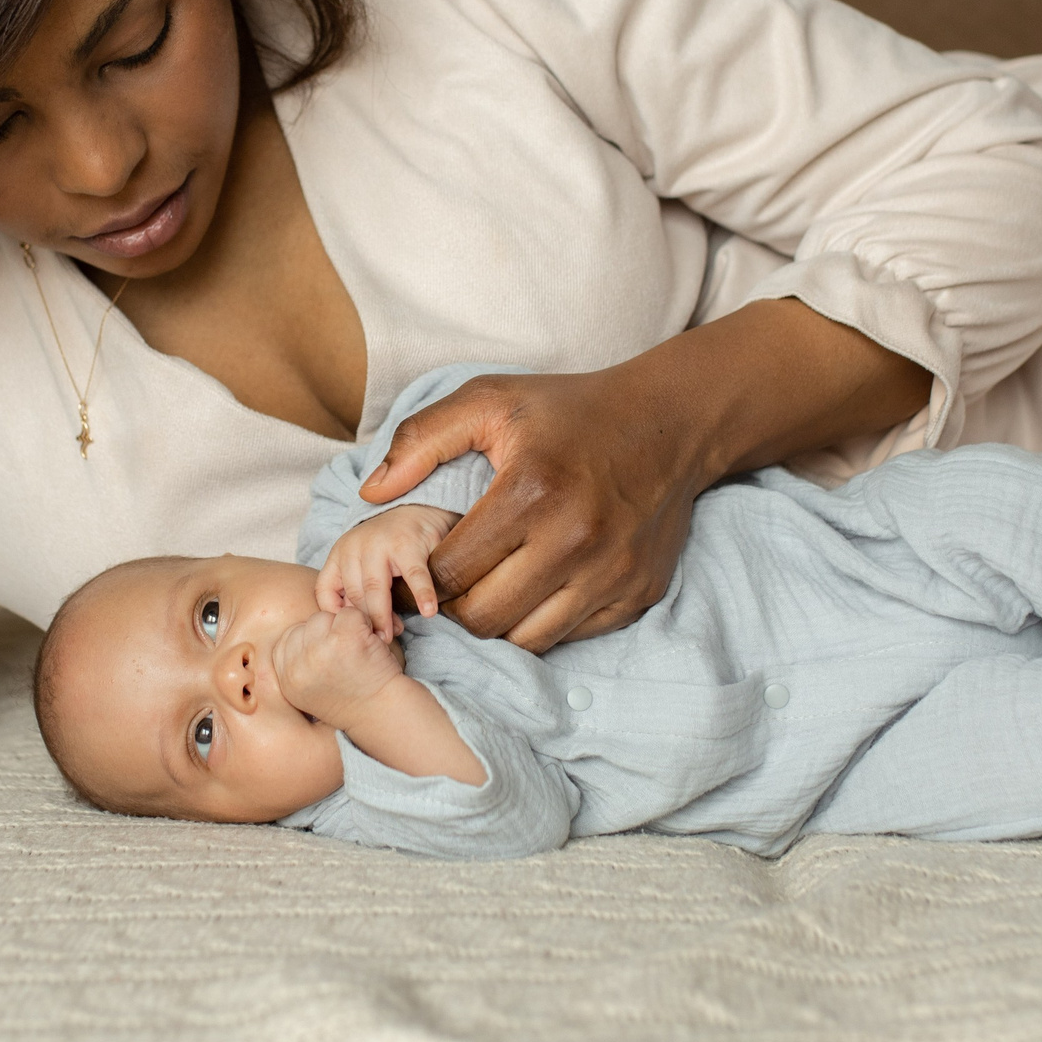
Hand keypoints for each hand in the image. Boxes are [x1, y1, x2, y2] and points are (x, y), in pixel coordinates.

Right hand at [270, 608, 404, 726]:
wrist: (382, 712)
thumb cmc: (349, 697)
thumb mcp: (307, 687)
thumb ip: (294, 661)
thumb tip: (291, 629)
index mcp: (285, 677)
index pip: (289, 637)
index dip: (313, 644)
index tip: (330, 662)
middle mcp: (297, 665)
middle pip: (307, 625)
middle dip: (327, 635)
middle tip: (345, 660)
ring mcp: (320, 650)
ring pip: (326, 617)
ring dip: (344, 629)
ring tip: (356, 654)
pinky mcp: (345, 638)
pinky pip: (350, 614)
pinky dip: (364, 625)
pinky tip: (368, 646)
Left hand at [318, 503, 456, 637]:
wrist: (416, 510)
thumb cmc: (388, 547)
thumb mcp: (363, 566)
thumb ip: (360, 595)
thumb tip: (373, 635)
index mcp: (339, 554)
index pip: (325, 590)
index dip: (336, 617)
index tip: (351, 635)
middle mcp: (354, 547)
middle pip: (354, 594)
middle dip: (365, 623)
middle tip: (377, 643)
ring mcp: (380, 544)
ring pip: (376, 588)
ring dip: (384, 616)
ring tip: (392, 635)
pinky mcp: (408, 544)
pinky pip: (414, 575)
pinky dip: (422, 595)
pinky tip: (428, 611)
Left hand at [356, 303, 928, 651]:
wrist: (670, 421)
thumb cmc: (569, 410)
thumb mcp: (490, 401)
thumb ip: (420, 439)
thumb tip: (370, 494)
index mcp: (530, 493)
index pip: (449, 573)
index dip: (417, 578)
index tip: (412, 569)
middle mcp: (575, 541)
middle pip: (483, 618)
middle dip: (453, 608)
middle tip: (445, 586)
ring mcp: (611, 575)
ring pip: (526, 640)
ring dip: (498, 622)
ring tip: (488, 587)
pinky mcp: (637, 595)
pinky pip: (571, 636)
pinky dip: (544, 623)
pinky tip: (533, 588)